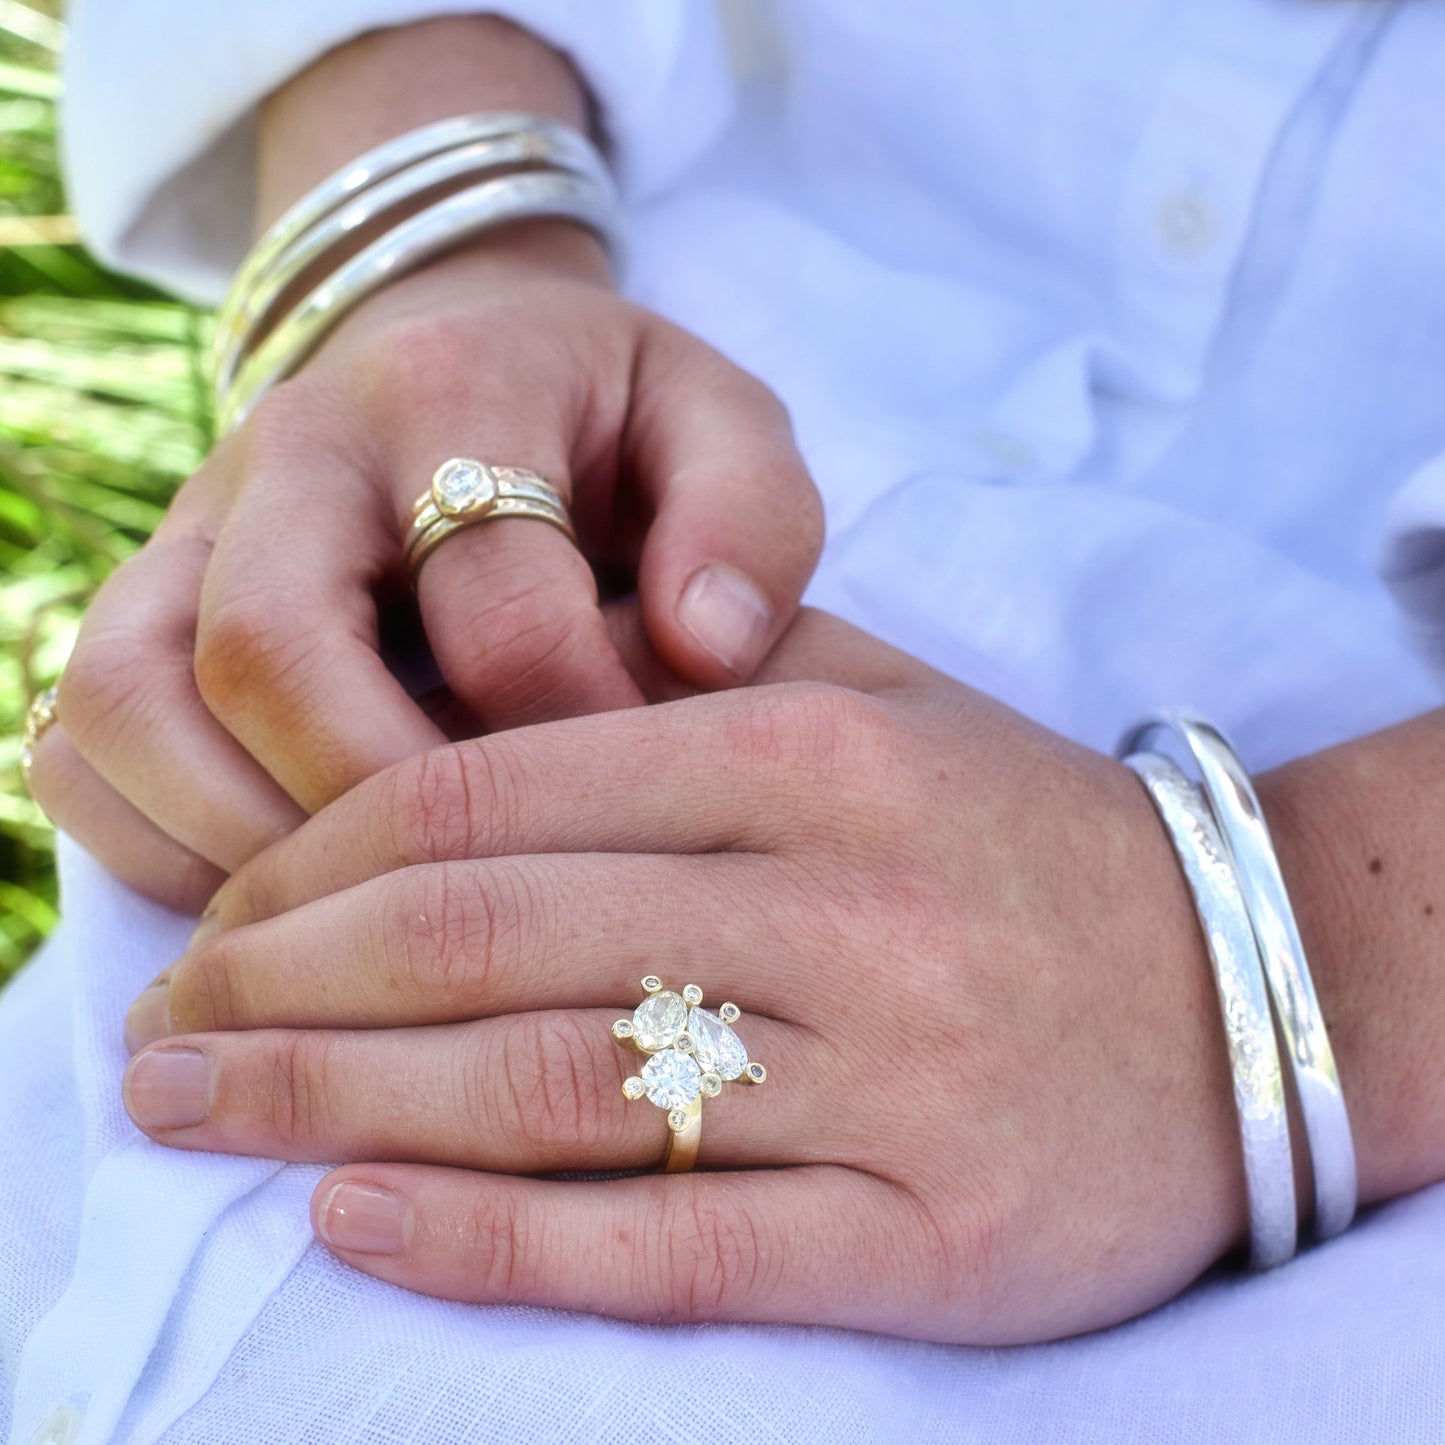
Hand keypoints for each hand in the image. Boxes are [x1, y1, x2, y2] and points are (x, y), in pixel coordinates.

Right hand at [26, 226, 821, 911]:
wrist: (467, 353)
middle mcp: (292, 454)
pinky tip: (280, 905)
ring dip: (237, 844)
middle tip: (474, 905)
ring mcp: (191, 532)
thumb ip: (748, 516)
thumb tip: (708, 646)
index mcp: (453, 394)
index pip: (494, 604)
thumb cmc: (612, 421)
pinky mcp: (142, 604)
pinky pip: (78, 744)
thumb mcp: (717, 423)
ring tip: (362, 931)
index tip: (634, 808)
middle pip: (266, 651)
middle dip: (375, 810)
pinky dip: (154, 846)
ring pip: (128, 701)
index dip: (569, 733)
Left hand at [117, 611, 1252, 1343]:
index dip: (318, 855)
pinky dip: (491, 1242)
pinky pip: (664, 1244)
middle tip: (156, 1030)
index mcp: (810, 754)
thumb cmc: (1027, 840)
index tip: (221, 911)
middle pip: (484, 933)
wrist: (1257, 982)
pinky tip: (354, 1223)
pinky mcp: (925, 1236)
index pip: (494, 791)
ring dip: (336, 1108)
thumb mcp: (882, 712)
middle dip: (279, 984)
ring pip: (549, 1088)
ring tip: (196, 1116)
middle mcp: (836, 902)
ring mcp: (883, 1077)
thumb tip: (481, 714)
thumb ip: (699, 695)